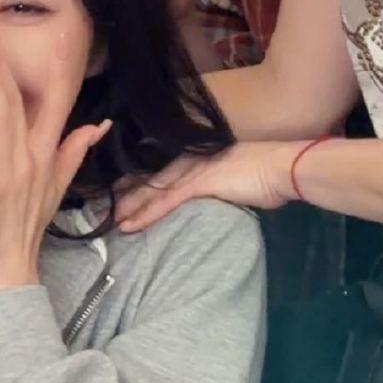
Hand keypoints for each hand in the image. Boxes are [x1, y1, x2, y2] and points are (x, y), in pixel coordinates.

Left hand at [0, 23, 110, 291]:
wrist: (5, 270)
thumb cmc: (22, 227)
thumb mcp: (53, 188)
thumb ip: (73, 152)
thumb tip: (101, 125)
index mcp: (44, 155)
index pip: (59, 102)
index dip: (62, 68)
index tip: (64, 35)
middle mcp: (29, 158)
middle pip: (22, 101)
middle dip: (10, 63)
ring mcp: (6, 173)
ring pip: (2, 120)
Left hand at [115, 140, 299, 230]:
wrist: (281, 168)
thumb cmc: (263, 174)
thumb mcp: (231, 176)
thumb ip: (213, 182)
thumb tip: (207, 193)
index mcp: (193, 156)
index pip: (156, 170)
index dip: (134, 182)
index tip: (116, 193)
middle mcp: (187, 159)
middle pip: (146, 178)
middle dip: (123, 194)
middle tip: (100, 208)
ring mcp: (191, 170)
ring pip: (150, 190)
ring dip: (128, 208)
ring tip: (108, 222)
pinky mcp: (198, 183)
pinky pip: (165, 201)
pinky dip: (146, 214)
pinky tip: (129, 225)